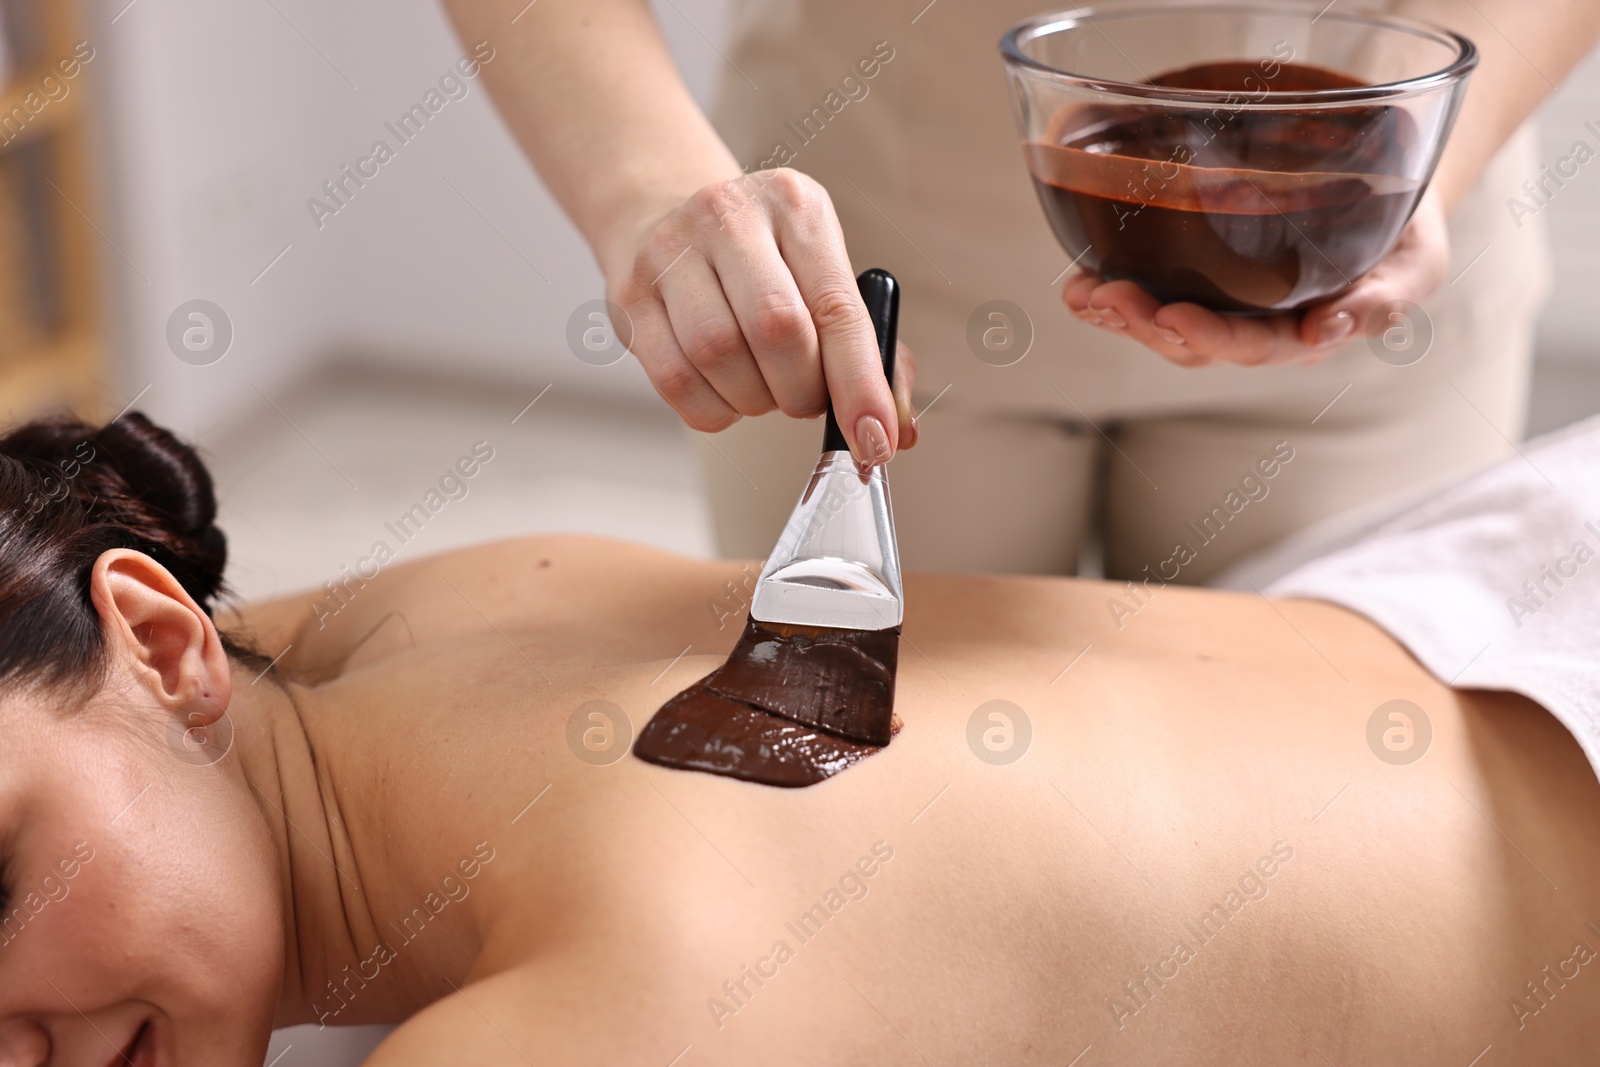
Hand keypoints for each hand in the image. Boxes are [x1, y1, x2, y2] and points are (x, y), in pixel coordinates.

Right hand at [605, 168, 916, 465]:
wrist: (662, 212)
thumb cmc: (762, 259)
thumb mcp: (822, 276)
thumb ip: (869, 351)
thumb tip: (897, 431)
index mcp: (796, 207)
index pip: (837, 306)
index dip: (860, 384)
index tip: (876, 439)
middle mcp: (729, 216)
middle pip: (776, 330)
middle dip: (803, 390)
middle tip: (807, 398)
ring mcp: (670, 252)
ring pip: (720, 357)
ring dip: (756, 400)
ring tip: (764, 387)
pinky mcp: (630, 296)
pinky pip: (675, 382)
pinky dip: (714, 410)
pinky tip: (726, 391)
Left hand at [1061, 186, 1450, 367]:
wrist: (1387, 186)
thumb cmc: (1406, 231)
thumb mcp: (1416, 263)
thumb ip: (1382, 300)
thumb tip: (1324, 332)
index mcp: (1306, 335)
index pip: (1253, 345)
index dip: (1213, 336)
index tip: (1175, 315)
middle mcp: (1258, 331)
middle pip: (1194, 342)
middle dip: (1146, 324)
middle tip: (1107, 296)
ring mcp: (1225, 308)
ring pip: (1162, 326)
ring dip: (1117, 315)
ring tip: (1081, 295)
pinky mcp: (1199, 281)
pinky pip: (1150, 296)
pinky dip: (1110, 295)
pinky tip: (1077, 285)